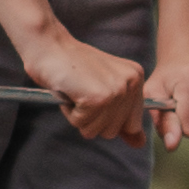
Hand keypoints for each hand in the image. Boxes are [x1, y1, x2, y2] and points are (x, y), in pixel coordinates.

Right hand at [20, 18, 154, 143]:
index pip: (131, 125)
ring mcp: (116, 91)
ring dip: (79, 115)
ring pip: (95, 130)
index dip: (107, 119)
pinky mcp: (98, 98)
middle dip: (91, 118)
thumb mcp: (103, 89)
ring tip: (76, 90)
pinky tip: (69, 90)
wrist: (48, 44)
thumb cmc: (72, 67)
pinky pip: (81, 123)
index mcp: (136, 79)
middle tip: (82, 91)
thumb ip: (123, 116)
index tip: (94, 97)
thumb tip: (140, 144)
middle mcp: (131, 83)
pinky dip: (69, 111)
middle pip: (112, 131)